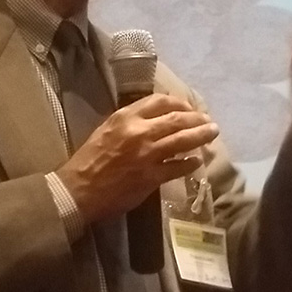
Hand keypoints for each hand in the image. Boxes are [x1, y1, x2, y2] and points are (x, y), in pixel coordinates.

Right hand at [55, 93, 218, 224]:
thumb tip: (154, 119)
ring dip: (201, 136)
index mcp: (126, 117)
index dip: (179, 103)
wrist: (79, 189)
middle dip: (197, 118)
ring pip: (182, 140)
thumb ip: (130, 121)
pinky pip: (178, 167)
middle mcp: (139, 132)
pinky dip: (190, 163)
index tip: (188, 108)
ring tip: (212, 133)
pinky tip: (197, 160)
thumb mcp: (107, 129)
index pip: (159, 101)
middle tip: (208, 121)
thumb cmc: (89, 159)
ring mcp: (147, 154)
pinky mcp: (152, 177)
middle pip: (177, 119)